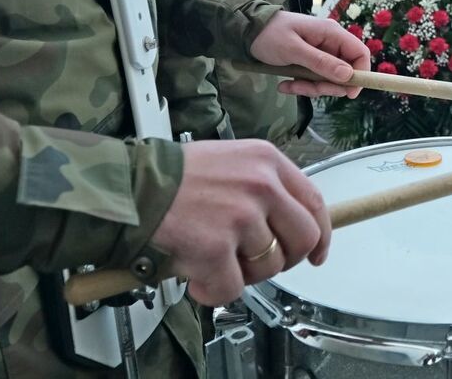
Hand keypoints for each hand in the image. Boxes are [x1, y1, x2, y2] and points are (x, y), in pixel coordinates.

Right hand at [151, 140, 330, 305]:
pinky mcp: (216, 247)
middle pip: (303, 239)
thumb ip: (263, 185)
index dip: (322, 234)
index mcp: (267, 161)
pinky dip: (215, 291)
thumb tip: (288, 219)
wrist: (130, 188)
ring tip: (215, 262)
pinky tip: (197, 278)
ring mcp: (241, 217)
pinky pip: (233, 287)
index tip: (318, 253)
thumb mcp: (231, 161)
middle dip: (284, 260)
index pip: (315, 202)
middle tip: (257, 263)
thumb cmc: (174, 177)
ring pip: (269, 266)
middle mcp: (261, 186)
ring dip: (243, 274)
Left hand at [249, 11, 370, 97]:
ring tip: (289, 85)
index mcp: (332, 33)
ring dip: (310, 87)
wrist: (247, 31)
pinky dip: (301, 86)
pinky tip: (284, 85)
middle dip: (327, 85)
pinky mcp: (310, 63)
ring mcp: (320, 53)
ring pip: (328, 79)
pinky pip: (314, 80)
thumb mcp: (293, 50)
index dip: (361, 74)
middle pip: (345, 71)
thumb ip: (321, 62)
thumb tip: (348, 76)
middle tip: (308, 89)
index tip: (349, 93)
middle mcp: (330, 43)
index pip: (360, 53)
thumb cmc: (270, 35)